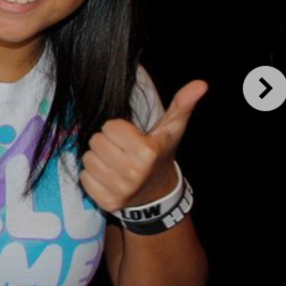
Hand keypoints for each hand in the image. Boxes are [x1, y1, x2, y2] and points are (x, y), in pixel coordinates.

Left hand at [80, 80, 206, 212]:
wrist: (158, 193)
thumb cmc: (161, 154)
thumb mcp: (172, 129)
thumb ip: (183, 104)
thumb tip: (201, 83)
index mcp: (147, 151)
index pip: (110, 126)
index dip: (118, 129)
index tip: (129, 137)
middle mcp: (133, 172)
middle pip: (96, 141)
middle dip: (106, 142)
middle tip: (120, 149)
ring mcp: (119, 190)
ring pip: (88, 159)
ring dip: (97, 158)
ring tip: (114, 162)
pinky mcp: (107, 202)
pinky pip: (84, 178)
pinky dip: (92, 176)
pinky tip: (108, 176)